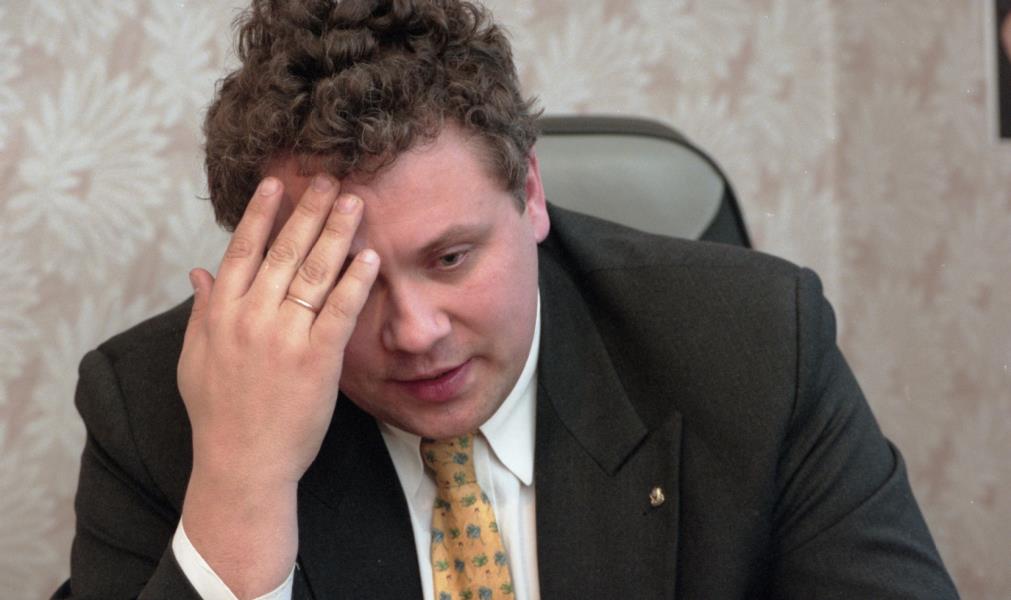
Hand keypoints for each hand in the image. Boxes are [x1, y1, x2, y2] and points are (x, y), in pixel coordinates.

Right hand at [177, 174, 378, 596]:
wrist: (242, 464)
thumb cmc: (218, 414)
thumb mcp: (195, 359)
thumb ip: (202, 311)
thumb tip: (200, 270)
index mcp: (221, 313)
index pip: (243, 250)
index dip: (262, 213)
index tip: (278, 182)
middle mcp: (252, 317)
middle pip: (284, 250)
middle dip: (308, 210)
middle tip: (329, 177)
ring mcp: (285, 337)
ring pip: (313, 272)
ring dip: (336, 232)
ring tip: (354, 201)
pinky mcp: (317, 360)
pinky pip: (340, 312)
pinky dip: (355, 282)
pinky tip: (370, 256)